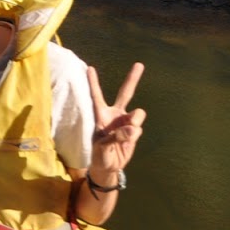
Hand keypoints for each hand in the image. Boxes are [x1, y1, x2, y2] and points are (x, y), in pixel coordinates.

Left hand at [87, 62, 144, 181]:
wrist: (109, 166)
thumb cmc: (99, 155)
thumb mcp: (101, 147)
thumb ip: (115, 137)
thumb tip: (131, 129)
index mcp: (101, 115)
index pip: (96, 96)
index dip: (93, 82)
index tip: (89, 68)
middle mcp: (115, 114)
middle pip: (125, 92)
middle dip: (132, 78)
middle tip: (139, 64)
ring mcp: (126, 121)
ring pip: (138, 113)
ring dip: (134, 121)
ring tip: (125, 135)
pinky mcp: (135, 130)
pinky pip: (138, 128)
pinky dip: (134, 135)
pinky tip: (126, 143)